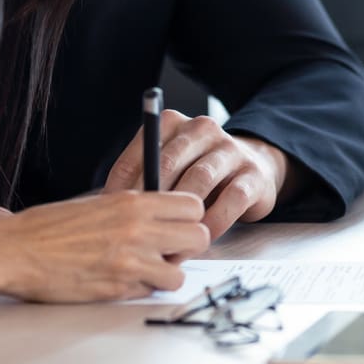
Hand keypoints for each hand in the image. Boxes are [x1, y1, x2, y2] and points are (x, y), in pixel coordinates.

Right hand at [0, 191, 210, 302]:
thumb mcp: (97, 203)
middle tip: (167, 252)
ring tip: (142, 270)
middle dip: (186, 248)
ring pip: (178, 274)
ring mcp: (130, 262)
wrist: (15, 250)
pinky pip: (149, 292)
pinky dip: (140, 290)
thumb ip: (134, 210)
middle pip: (198, 238)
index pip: (193, 207)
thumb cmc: (49, 227)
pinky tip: (119, 281)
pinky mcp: (117, 289)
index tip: (177, 226)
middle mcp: (138, 229)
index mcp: (133, 203)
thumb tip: (163, 219)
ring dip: (165, 275)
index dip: (189, 219)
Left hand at [103, 110, 289, 239]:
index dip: (125, 183)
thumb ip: (145, 177)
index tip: (115, 213)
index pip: (142, 150)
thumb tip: (108, 204)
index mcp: (173, 123)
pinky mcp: (253, 174)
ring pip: (199, 179)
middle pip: (169, 162)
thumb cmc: (199, 174)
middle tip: (139, 230)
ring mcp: (230, 150)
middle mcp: (202, 129)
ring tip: (167, 240)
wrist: (255, 168)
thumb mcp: (170, 167)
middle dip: (151, 200)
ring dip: (181, 214)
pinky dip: (212, 222)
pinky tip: (201, 237)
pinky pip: (230, 200)